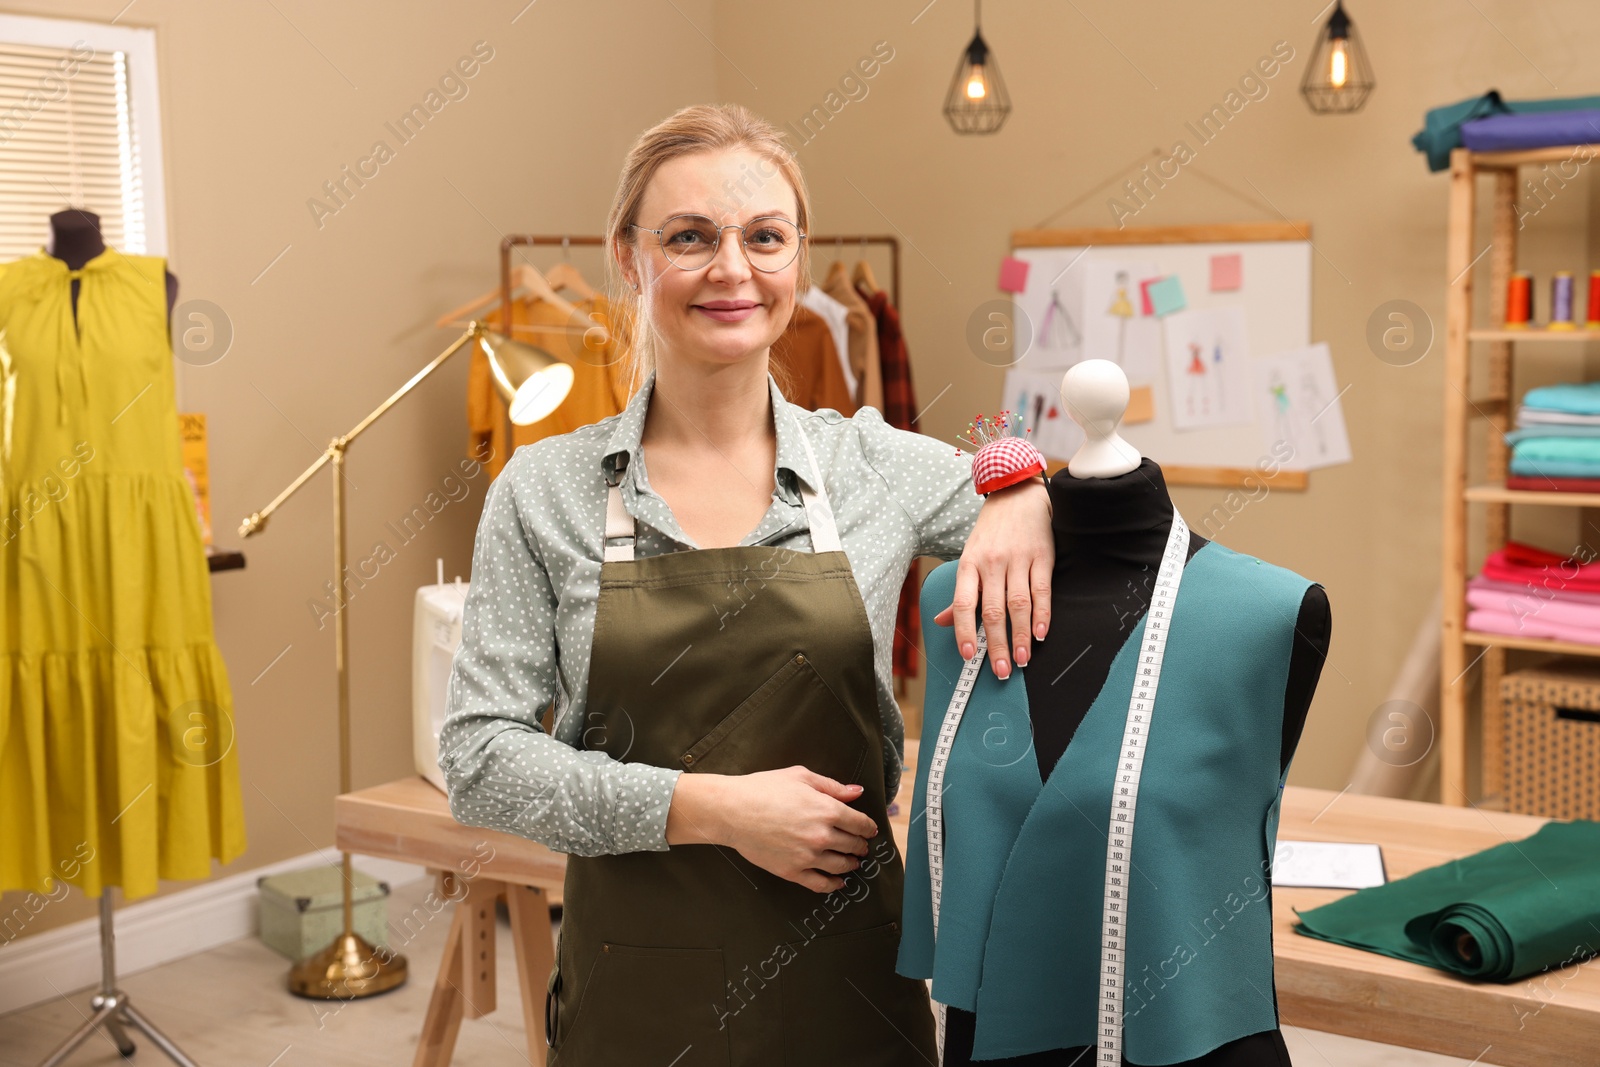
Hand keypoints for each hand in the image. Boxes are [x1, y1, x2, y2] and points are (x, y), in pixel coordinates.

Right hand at [665, 766, 878, 892]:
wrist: (732, 811)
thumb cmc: (763, 789)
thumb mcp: (801, 777)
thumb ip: (832, 786)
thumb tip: (856, 792)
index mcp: (827, 810)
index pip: (860, 823)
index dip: (868, 827)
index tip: (869, 830)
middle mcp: (822, 835)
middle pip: (853, 845)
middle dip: (861, 845)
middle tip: (862, 845)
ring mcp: (808, 856)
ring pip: (841, 866)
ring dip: (851, 864)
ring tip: (853, 862)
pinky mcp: (792, 871)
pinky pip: (820, 883)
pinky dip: (833, 884)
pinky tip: (838, 882)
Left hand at [934, 476, 1052, 678]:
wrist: (1017, 495)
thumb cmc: (991, 532)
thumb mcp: (968, 557)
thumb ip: (960, 593)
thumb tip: (942, 621)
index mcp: (969, 564)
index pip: (964, 603)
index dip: (964, 631)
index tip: (968, 656)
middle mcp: (992, 563)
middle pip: (993, 610)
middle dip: (996, 644)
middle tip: (1000, 670)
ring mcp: (1018, 560)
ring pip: (1018, 604)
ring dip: (1020, 636)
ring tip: (1021, 660)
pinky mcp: (1042, 557)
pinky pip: (1042, 590)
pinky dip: (1042, 614)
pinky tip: (1040, 633)